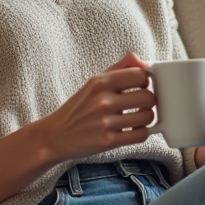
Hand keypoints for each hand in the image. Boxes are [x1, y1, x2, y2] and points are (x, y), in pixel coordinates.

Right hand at [30, 52, 155, 164]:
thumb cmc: (79, 107)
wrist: (56, 135)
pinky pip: (140, 135)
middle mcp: (102, 101)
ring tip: (136, 118)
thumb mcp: (94, 81)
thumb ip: (120, 67)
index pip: (140, 75)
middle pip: (148, 97)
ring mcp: (105, 122)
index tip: (140, 87)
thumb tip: (144, 62)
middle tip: (140, 104)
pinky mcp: (108, 142)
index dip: (145, 81)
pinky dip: (141, 133)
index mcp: (100, 82)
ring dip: (146, 118)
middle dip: (148, 101)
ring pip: (147, 117)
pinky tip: (132, 130)